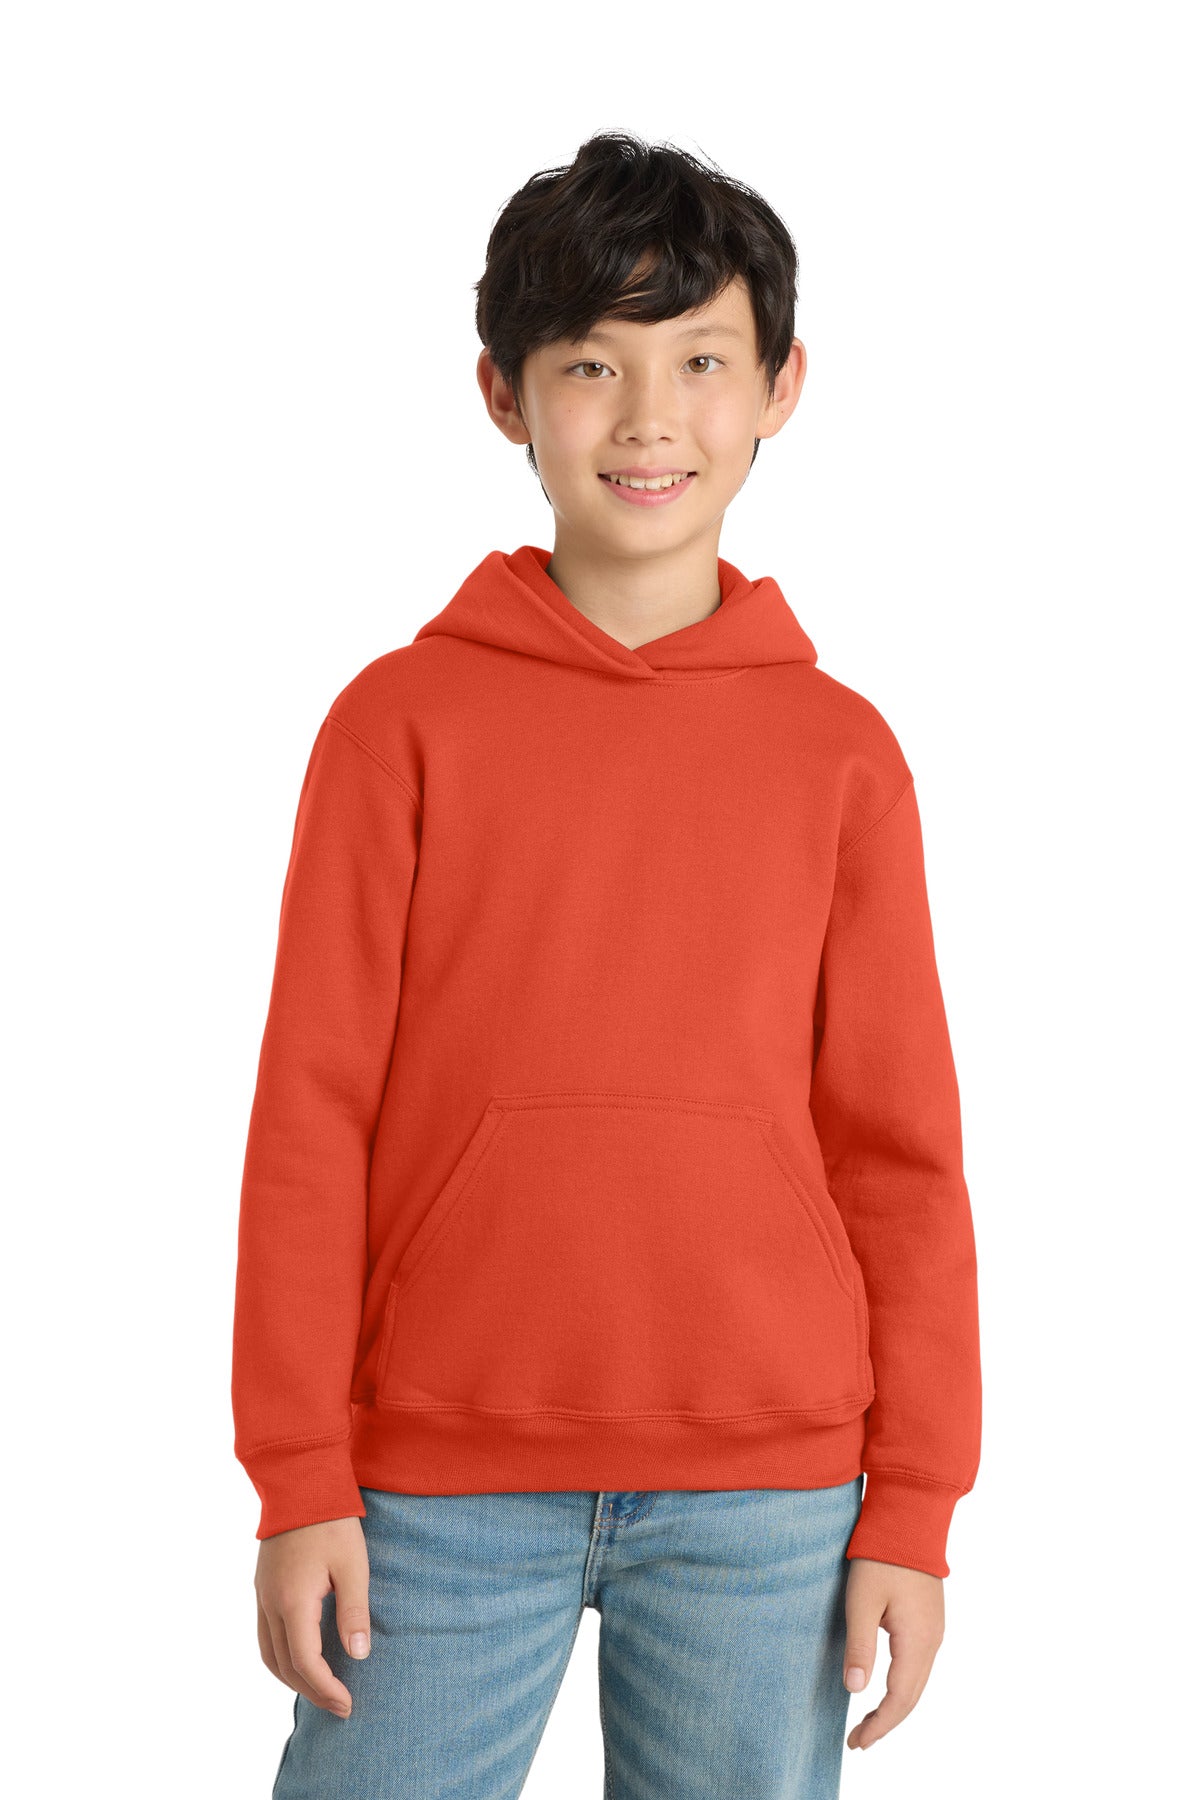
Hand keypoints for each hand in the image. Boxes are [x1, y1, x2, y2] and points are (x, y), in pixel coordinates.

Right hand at [255, 1516, 371, 1719]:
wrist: (300, 1483)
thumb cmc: (332, 1522)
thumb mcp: (353, 1566)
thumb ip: (354, 1612)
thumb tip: (357, 1656)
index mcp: (293, 1601)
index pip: (306, 1662)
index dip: (326, 1689)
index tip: (348, 1704)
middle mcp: (270, 1603)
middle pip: (284, 1666)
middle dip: (311, 1691)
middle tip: (339, 1705)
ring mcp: (262, 1596)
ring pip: (268, 1655)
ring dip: (292, 1679)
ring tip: (320, 1690)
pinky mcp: (262, 1587)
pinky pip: (265, 1636)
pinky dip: (281, 1658)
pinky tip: (301, 1658)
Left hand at [842, 1557, 944, 1749]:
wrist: (909, 1518)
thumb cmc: (880, 1556)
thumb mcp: (862, 1601)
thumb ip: (860, 1646)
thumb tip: (855, 1690)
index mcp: (917, 1641)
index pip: (899, 1699)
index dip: (879, 1726)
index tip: (857, 1743)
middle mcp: (932, 1641)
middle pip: (912, 1697)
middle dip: (886, 1722)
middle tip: (858, 1740)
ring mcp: (934, 1630)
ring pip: (917, 1682)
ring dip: (894, 1705)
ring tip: (869, 1721)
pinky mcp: (930, 1620)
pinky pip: (919, 1665)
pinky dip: (902, 1685)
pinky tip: (885, 1687)